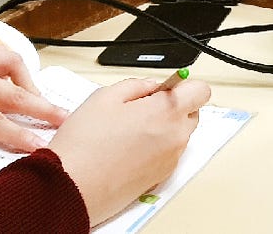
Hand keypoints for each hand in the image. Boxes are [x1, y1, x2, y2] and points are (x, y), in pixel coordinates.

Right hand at [48, 77, 210, 226]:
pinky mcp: (162, 176)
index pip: (200, 90)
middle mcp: (176, 136)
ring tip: (130, 130)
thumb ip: (137, 85)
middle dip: (173, 106)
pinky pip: (169, 153)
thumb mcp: (106, 96)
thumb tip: (152, 86)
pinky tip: (129, 149)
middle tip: (143, 108)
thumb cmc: (85, 144)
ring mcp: (171, 158)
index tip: (166, 87)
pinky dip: (157, 148)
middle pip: (192, 112)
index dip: (183, 85)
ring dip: (165, 127)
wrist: (73, 187)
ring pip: (180, 133)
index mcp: (166, 111)